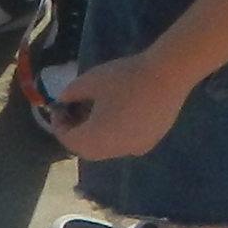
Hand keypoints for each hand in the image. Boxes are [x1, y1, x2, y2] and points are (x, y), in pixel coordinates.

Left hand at [31, 50, 186, 164]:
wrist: (168, 76)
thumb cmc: (124, 78)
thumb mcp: (89, 81)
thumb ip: (70, 93)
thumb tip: (64, 100)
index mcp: (97, 140)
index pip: (69, 141)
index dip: (60, 125)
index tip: (60, 108)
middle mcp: (115, 151)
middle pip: (87, 149)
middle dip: (77, 132)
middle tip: (74, 111)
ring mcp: (135, 148)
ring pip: (107, 148)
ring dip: (96, 134)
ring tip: (95, 111)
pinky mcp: (150, 142)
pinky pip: (124, 143)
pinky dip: (114, 134)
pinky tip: (118, 113)